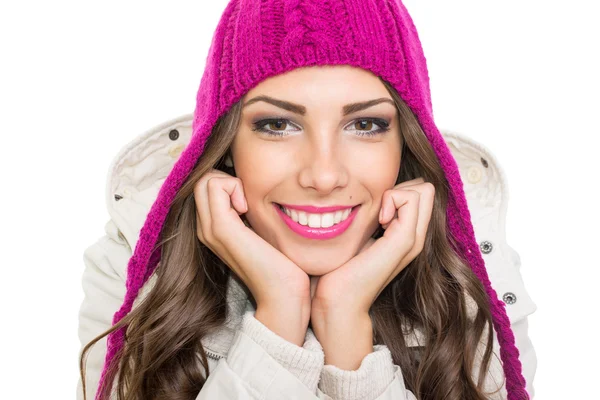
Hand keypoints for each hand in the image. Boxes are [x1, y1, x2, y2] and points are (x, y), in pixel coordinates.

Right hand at [194, 169, 311, 343]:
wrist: (282, 292)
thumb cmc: (280, 262)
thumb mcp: (260, 230)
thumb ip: (250, 212)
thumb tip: (253, 190)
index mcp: (213, 228)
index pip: (206, 186)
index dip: (228, 183)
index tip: (248, 201)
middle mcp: (205, 228)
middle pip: (202, 180)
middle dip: (227, 179)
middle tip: (247, 201)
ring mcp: (209, 229)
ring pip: (206, 180)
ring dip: (230, 183)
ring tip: (246, 206)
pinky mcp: (221, 228)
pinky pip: (215, 186)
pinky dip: (234, 187)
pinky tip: (247, 209)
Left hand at [310, 177, 434, 339]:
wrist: (339, 299)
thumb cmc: (340, 268)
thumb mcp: (360, 235)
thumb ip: (371, 218)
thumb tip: (365, 195)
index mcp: (406, 234)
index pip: (420, 191)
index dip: (398, 189)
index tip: (376, 209)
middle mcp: (416, 236)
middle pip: (426, 188)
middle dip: (399, 187)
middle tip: (379, 211)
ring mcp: (414, 239)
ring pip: (425, 189)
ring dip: (396, 193)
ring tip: (379, 218)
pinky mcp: (405, 240)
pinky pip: (411, 199)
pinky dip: (392, 199)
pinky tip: (379, 221)